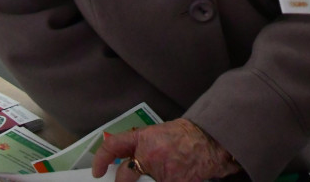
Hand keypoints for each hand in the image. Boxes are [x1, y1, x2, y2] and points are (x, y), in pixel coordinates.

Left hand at [92, 118, 239, 181]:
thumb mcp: (160, 133)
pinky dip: (170, 181)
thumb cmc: (188, 136)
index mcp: (145, 138)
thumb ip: (143, 146)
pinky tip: (180, 174)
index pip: (114, 145)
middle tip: (127, 181)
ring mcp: (161, 172)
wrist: (211, 141)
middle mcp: (149, 154)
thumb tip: (128, 160)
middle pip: (125, 177)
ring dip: (156, 180)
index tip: (97, 170)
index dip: (101, 159)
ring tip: (173, 167)